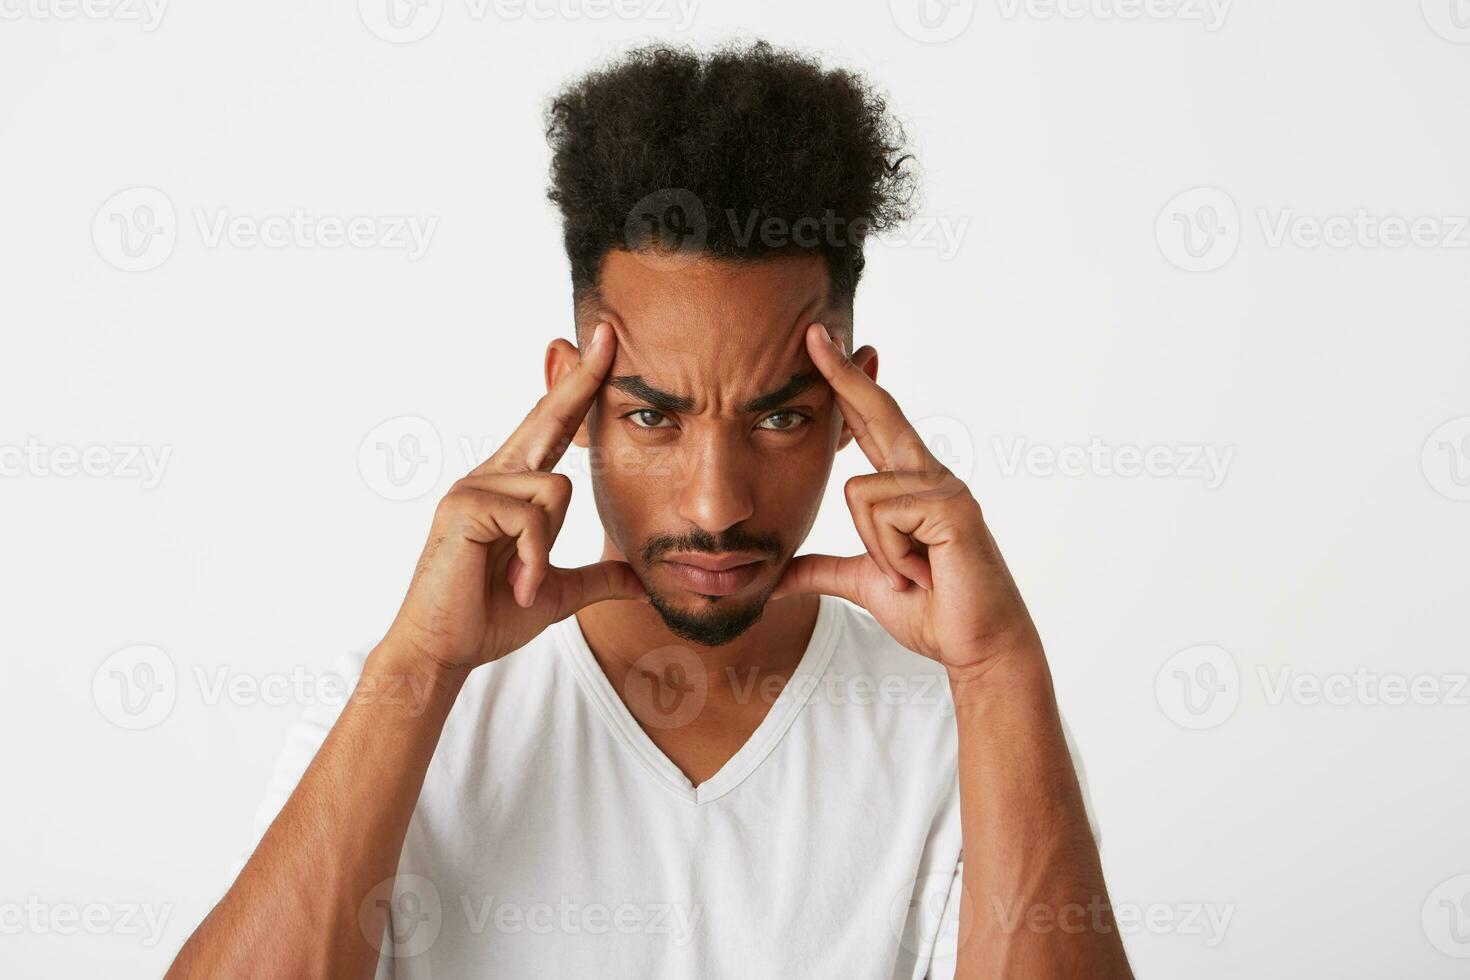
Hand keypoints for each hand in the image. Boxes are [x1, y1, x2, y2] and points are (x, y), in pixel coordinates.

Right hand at [384, 322, 645, 672]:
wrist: (443, 651)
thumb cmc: (488, 617)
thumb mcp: (555, 593)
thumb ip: (596, 579)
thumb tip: (639, 581)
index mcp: (510, 488)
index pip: (551, 428)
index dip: (578, 389)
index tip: (604, 347)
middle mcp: (489, 475)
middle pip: (547, 419)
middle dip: (581, 378)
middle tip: (609, 332)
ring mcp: (474, 486)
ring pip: (554, 489)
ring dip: (547, 547)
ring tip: (522, 580)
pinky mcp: (465, 506)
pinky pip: (531, 518)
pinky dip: (533, 557)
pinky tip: (515, 582)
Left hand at [770, 324, 1040, 674]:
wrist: (977, 647)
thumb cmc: (932, 611)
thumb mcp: (864, 584)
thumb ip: (822, 571)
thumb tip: (776, 579)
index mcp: (909, 485)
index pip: (871, 424)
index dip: (846, 385)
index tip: (820, 346)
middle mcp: (929, 475)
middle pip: (879, 412)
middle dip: (843, 373)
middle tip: (811, 329)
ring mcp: (944, 488)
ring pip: (860, 494)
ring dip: (877, 550)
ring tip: (910, 573)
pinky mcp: (952, 508)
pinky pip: (884, 515)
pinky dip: (892, 556)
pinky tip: (922, 572)